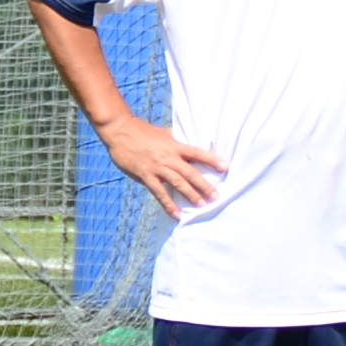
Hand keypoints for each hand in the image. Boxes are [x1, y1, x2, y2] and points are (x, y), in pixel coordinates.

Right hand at [95, 112, 225, 214]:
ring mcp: (157, 167)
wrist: (120, 130)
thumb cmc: (141, 131)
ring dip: (191, 195)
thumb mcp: (163, 132)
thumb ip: (176, 138)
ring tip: (202, 205)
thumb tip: (188, 139)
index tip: (225, 167)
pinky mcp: (146, 176)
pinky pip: (159, 193)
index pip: (197, 153)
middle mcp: (168, 157)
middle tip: (216, 196)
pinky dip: (169, 204)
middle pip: (190, 173)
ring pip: (178, 183)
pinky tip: (177, 214)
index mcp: (174, 145)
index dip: (212, 160)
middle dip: (204, 185)